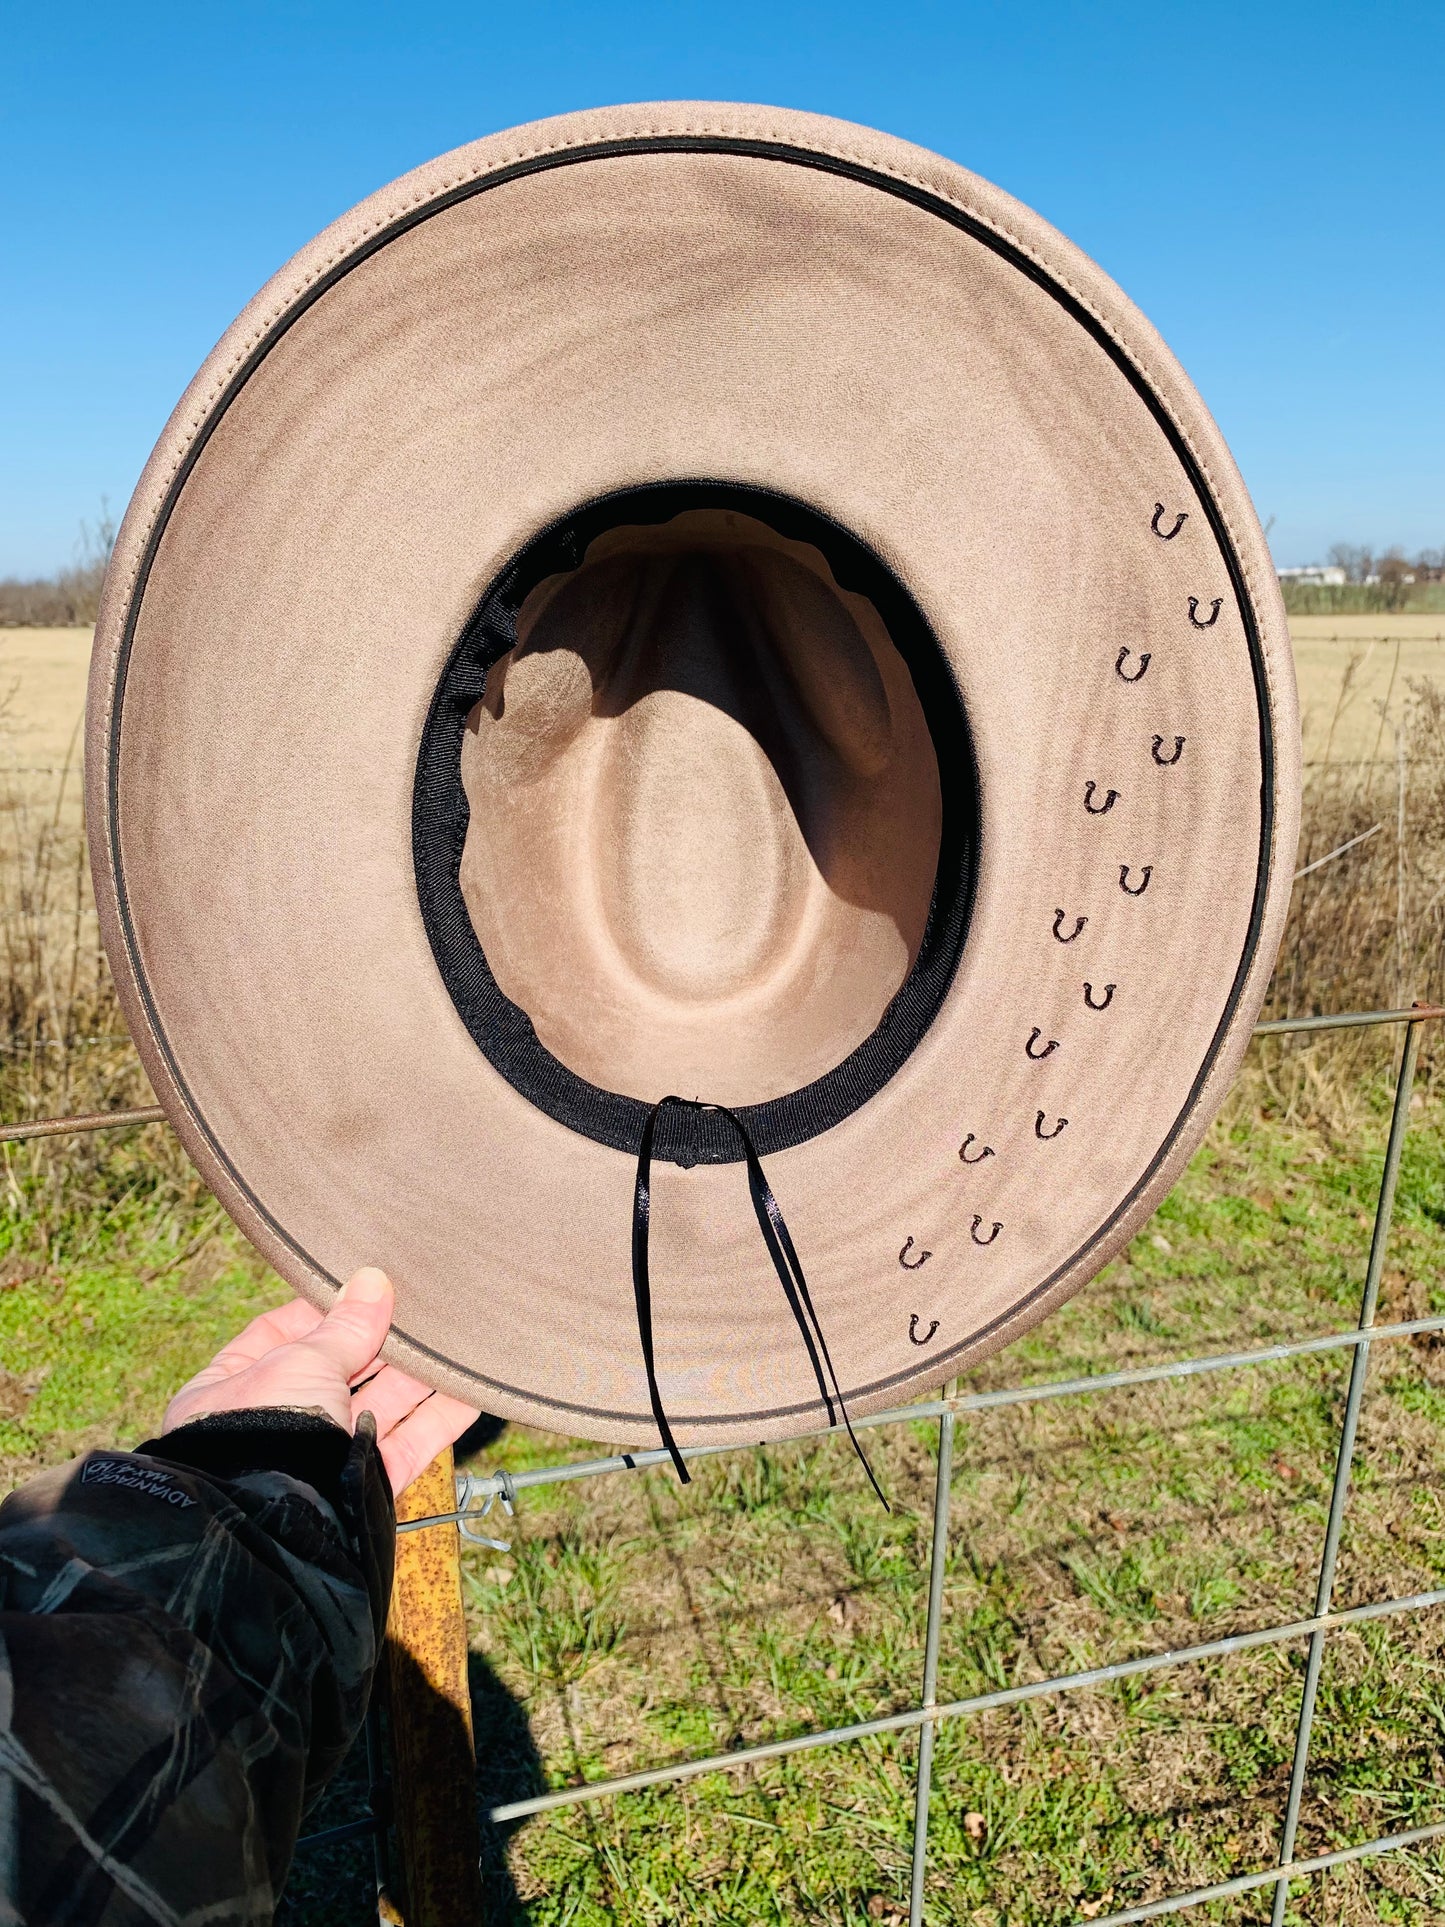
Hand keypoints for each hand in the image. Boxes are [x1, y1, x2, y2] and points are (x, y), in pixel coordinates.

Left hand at [162, 1267, 481, 1495]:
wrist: (275, 1529)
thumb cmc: (262, 1434)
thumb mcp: (301, 1362)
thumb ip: (345, 1326)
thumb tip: (373, 1282)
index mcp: (234, 1389)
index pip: (278, 1334)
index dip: (320, 1310)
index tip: (360, 1287)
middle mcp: (277, 1424)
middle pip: (338, 1370)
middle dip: (379, 1341)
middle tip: (419, 1307)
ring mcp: (322, 1457)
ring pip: (380, 1406)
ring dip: (418, 1375)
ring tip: (455, 1339)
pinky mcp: (363, 1488)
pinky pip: (408, 1445)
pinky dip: (441, 1419)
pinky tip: (471, 1391)